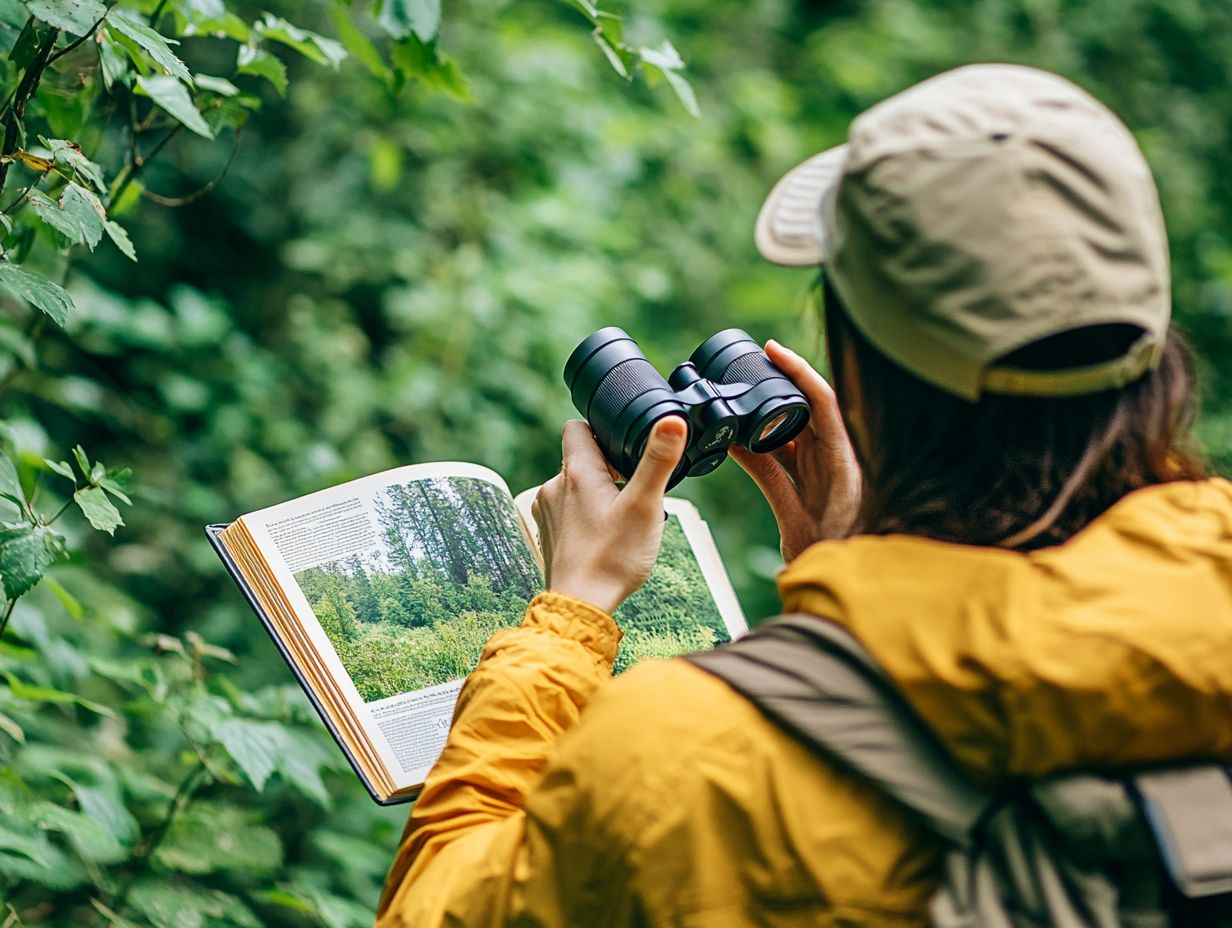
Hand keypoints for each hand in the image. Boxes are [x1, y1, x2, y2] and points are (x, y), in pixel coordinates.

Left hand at [531, 417, 687, 614]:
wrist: (581, 605)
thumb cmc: (612, 558)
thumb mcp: (645, 505)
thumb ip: (658, 460)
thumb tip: (672, 421)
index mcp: (576, 472)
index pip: (578, 427)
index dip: (602, 430)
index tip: (623, 449)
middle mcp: (554, 487)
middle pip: (581, 459)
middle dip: (608, 468)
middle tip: (632, 492)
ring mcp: (547, 511)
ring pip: (576, 486)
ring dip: (598, 493)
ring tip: (621, 518)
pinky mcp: (549, 533)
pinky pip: (569, 511)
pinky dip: (587, 515)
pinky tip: (605, 535)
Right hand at [729, 340, 860, 562]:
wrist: (842, 581)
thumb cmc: (826, 554)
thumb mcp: (791, 515)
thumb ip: (766, 478)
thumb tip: (735, 444)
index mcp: (840, 463)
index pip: (823, 401)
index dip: (799, 370)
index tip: (773, 350)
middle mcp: (836, 458)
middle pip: (809, 407)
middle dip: (782, 381)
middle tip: (753, 361)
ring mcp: (824, 468)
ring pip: (797, 427)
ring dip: (772, 410)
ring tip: (744, 392)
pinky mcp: (813, 479)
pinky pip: (789, 449)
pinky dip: (767, 439)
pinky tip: (746, 435)